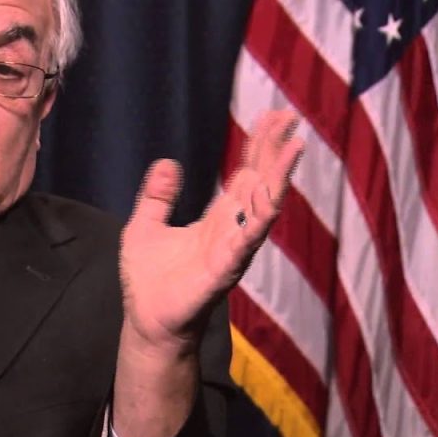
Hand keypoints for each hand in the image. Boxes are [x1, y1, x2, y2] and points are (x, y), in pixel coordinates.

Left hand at [119, 110, 303, 351]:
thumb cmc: (148, 279)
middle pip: (260, 183)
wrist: (147, 321)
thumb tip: (167, 162)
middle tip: (290, 117)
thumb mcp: (144, 226)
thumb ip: (157, 196)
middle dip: (274, 151)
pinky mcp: (223, 270)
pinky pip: (246, 241)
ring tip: (293, 148)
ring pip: (262, 207)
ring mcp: (232, 250)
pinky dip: (259, 219)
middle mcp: (232, 231)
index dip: (258, 146)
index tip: (274, 115)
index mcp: (217, 219)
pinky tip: (271, 199)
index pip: (244, 175)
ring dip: (278, 178)